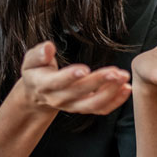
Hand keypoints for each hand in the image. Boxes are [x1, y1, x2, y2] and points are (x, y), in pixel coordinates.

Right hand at [16, 41, 131, 115]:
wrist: (38, 93)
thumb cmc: (36, 71)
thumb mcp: (30, 60)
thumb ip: (38, 54)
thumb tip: (48, 47)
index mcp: (44, 85)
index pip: (58, 82)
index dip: (70, 76)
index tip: (85, 69)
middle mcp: (59, 99)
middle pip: (80, 92)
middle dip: (99, 82)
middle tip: (115, 72)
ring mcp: (72, 106)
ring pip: (93, 104)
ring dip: (111, 92)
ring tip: (124, 78)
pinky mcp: (84, 108)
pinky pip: (101, 109)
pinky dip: (115, 101)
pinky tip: (126, 88)